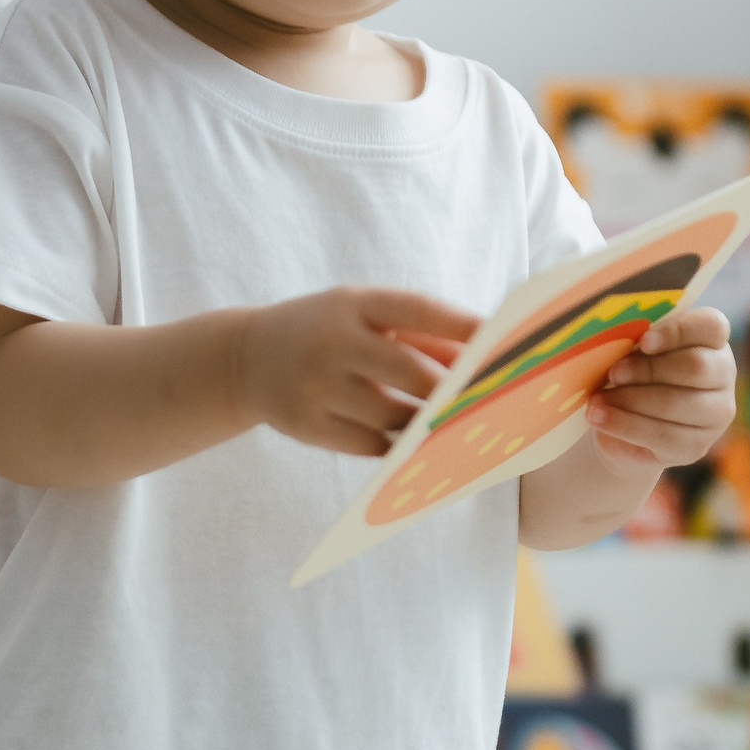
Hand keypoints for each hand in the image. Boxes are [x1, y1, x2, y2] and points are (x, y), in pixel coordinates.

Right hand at [236, 285, 479, 459]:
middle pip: (411, 373)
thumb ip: (419, 334)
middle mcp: (332, 341)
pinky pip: (369, 444)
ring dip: (428, 425)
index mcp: (352, 304)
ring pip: (394, 416)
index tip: (505, 344)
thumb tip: (484, 360)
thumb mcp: (361, 316)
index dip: (464, 327)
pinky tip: (411, 445)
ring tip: (453, 429)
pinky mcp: (304, 425)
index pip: (418, 311)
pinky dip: (395, 446)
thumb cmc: (324, 332)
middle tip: (490, 406)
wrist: (244, 359)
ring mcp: (315, 386)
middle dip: (454, 392)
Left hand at [582, 306, 735, 472]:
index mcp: (712, 341)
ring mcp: (716, 414)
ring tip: (597, 399)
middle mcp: (723, 375)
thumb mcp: (631, 352)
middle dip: (648, 370)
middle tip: (613, 374)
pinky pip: (661, 435)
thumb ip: (634, 342)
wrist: (620, 427)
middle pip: (696, 366)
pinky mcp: (696, 447)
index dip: (678, 331)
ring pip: (676, 403)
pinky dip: (624, 424)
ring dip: (630, 399)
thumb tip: (615, 342)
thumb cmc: (629, 375)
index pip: (711, 326)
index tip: (643, 341)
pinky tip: (598, 417)